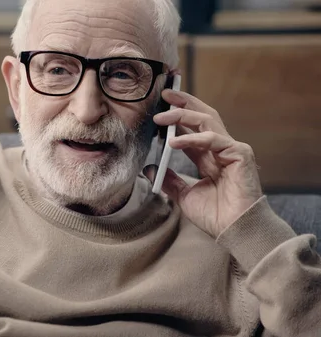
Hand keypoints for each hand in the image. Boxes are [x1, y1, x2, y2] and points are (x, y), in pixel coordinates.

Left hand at [146, 89, 263, 237]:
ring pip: (207, 121)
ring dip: (183, 115)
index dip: (176, 117)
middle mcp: (220, 149)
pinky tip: (173, 142)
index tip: (158, 109)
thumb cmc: (215, 215)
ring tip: (161, 117)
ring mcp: (232, 149)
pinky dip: (192, 138)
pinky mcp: (240, 154)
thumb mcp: (183, 195)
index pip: (192, 129)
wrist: (234, 230)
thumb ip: (169, 180)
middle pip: (202, 116)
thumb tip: (150, 168)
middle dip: (183, 103)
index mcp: (208, 157)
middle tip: (164, 94)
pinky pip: (213, 139)